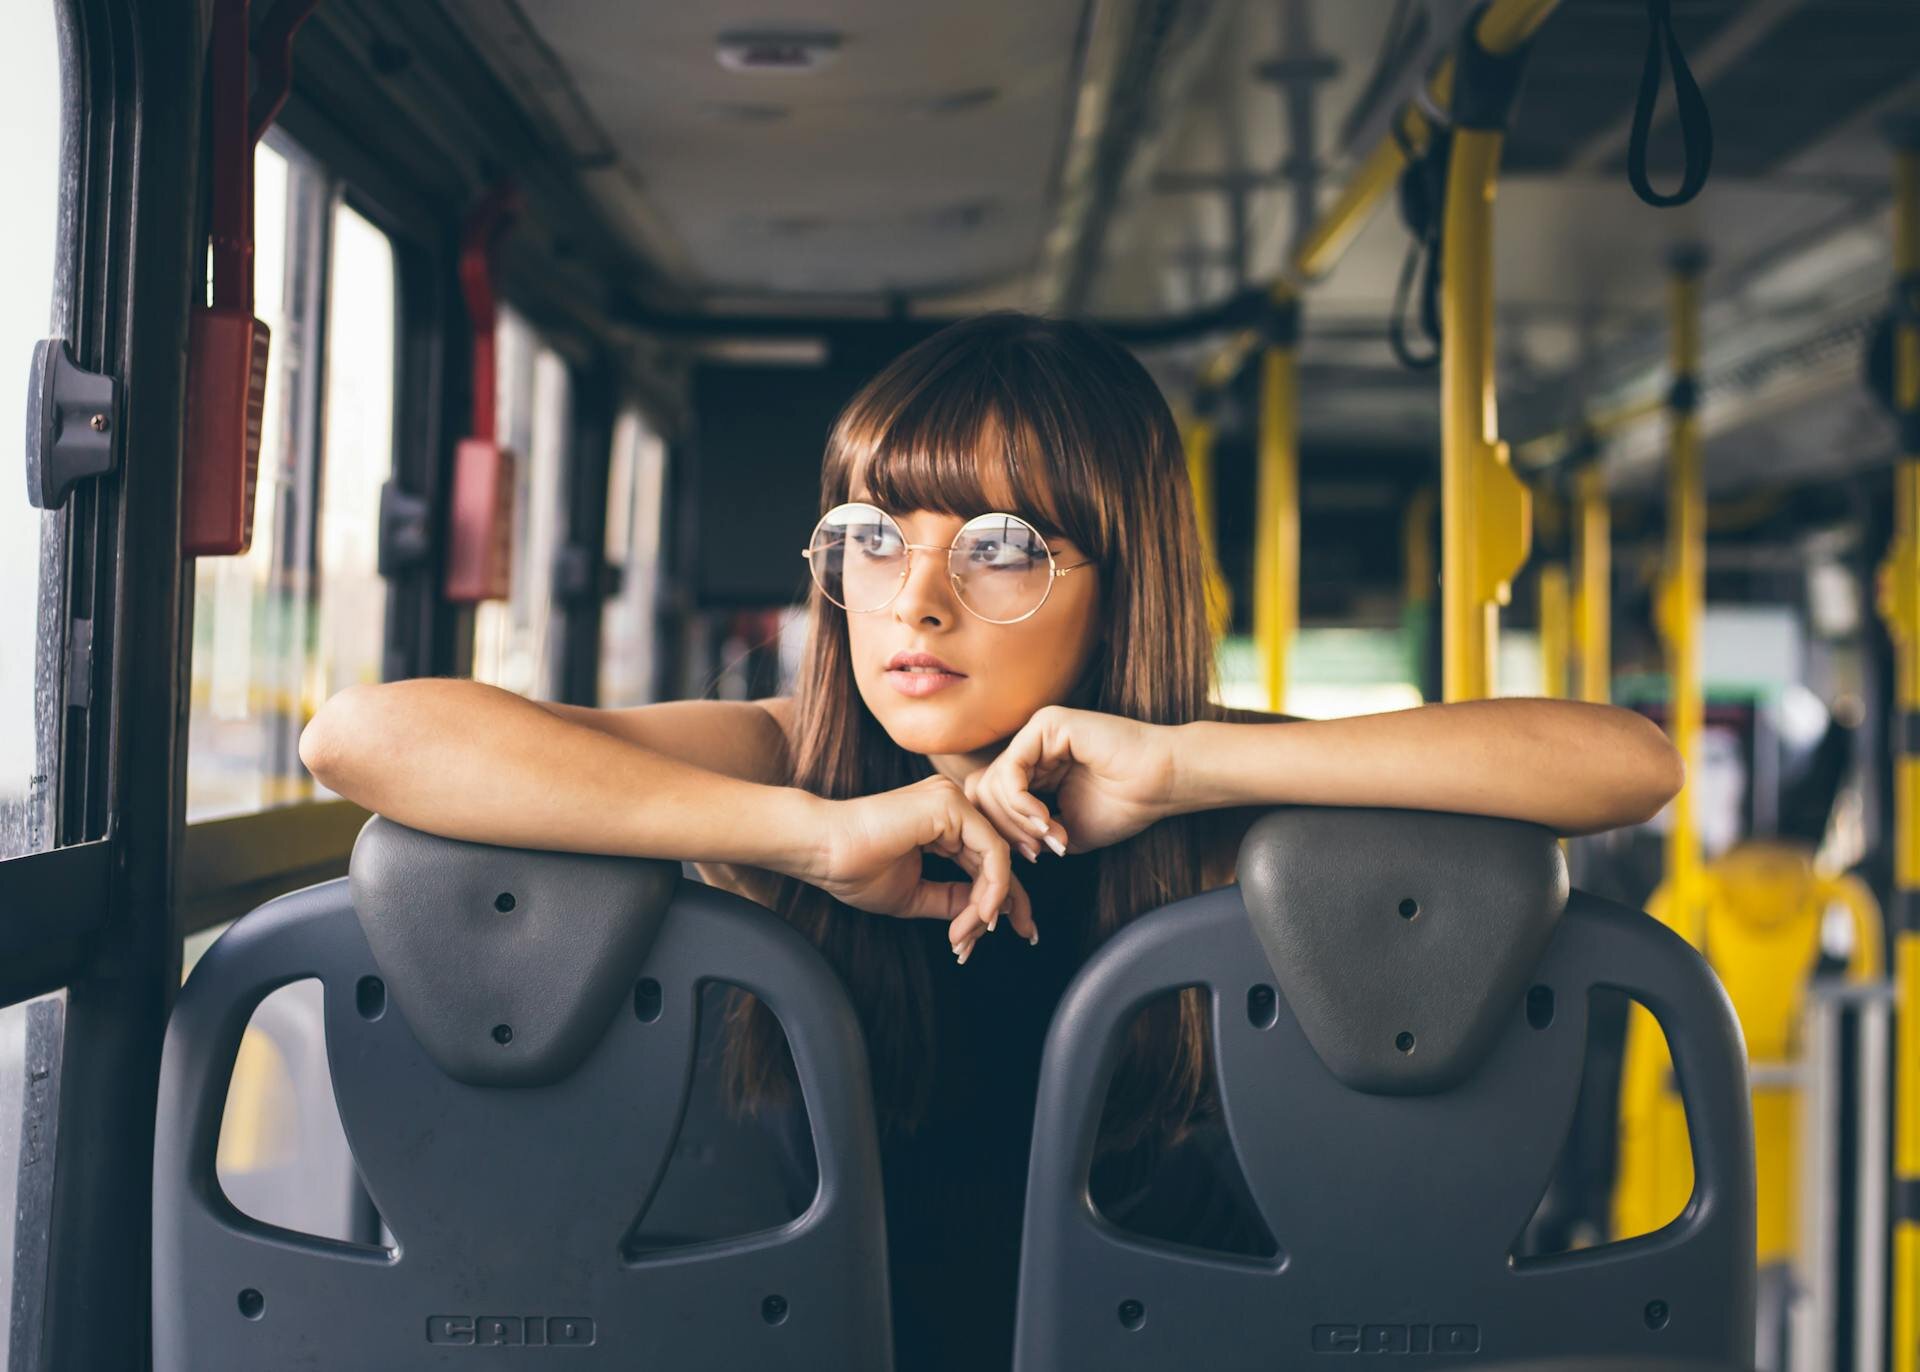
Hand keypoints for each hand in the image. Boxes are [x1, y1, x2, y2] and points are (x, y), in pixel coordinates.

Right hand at [803, 775, 1038, 960]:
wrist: (822, 851)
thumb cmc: (854, 869)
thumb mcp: (915, 893)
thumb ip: (953, 899)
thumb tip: (988, 912)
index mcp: (942, 821)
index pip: (984, 859)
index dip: (998, 899)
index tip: (1006, 932)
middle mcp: (951, 806)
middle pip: (999, 857)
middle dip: (1011, 902)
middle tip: (1024, 932)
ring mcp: (952, 801)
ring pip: (998, 857)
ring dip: (992, 902)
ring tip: (970, 933)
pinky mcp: (950, 806)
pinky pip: (991, 851)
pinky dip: (991, 886)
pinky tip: (978, 913)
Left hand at [963, 705, 1178, 861]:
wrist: (1162, 783)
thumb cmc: (1125, 805)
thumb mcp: (1064, 829)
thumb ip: (1029, 833)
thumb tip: (996, 845)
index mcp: (1037, 767)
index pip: (993, 798)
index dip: (1005, 832)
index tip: (1034, 858)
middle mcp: (1033, 745)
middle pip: (985, 790)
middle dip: (1006, 829)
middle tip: (1037, 852)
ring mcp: (1038, 732)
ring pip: (994, 782)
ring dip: (1018, 820)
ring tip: (1050, 835)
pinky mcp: (1047, 724)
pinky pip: (1011, 769)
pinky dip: (1022, 803)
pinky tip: (1045, 818)